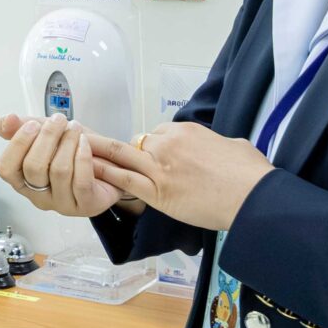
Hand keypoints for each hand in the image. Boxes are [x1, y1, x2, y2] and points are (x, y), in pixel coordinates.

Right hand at [0, 114, 149, 217]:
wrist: (110, 169)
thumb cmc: (74, 154)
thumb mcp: (46, 136)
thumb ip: (22, 128)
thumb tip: (6, 120)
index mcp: (23, 180)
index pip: (6, 168)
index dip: (17, 144)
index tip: (32, 124)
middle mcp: (39, 195)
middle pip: (33, 168)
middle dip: (47, 137)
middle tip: (58, 120)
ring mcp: (62, 203)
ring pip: (59, 171)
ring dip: (67, 142)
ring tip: (74, 127)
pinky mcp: (86, 205)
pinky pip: (81, 181)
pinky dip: (82, 156)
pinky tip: (84, 142)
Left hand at [93, 122, 271, 232]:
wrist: (253, 196)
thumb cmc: (250, 174)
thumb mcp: (235, 146)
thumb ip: (217, 144)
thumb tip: (221, 148)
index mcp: (186, 131)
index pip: (158, 134)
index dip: (152, 146)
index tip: (149, 156)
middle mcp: (168, 144)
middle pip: (136, 142)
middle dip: (111, 143)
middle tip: (89, 139)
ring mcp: (160, 167)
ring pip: (122, 155)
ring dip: (97, 152)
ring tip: (75, 149)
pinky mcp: (158, 192)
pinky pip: (123, 179)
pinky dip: (103, 174)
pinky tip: (86, 171)